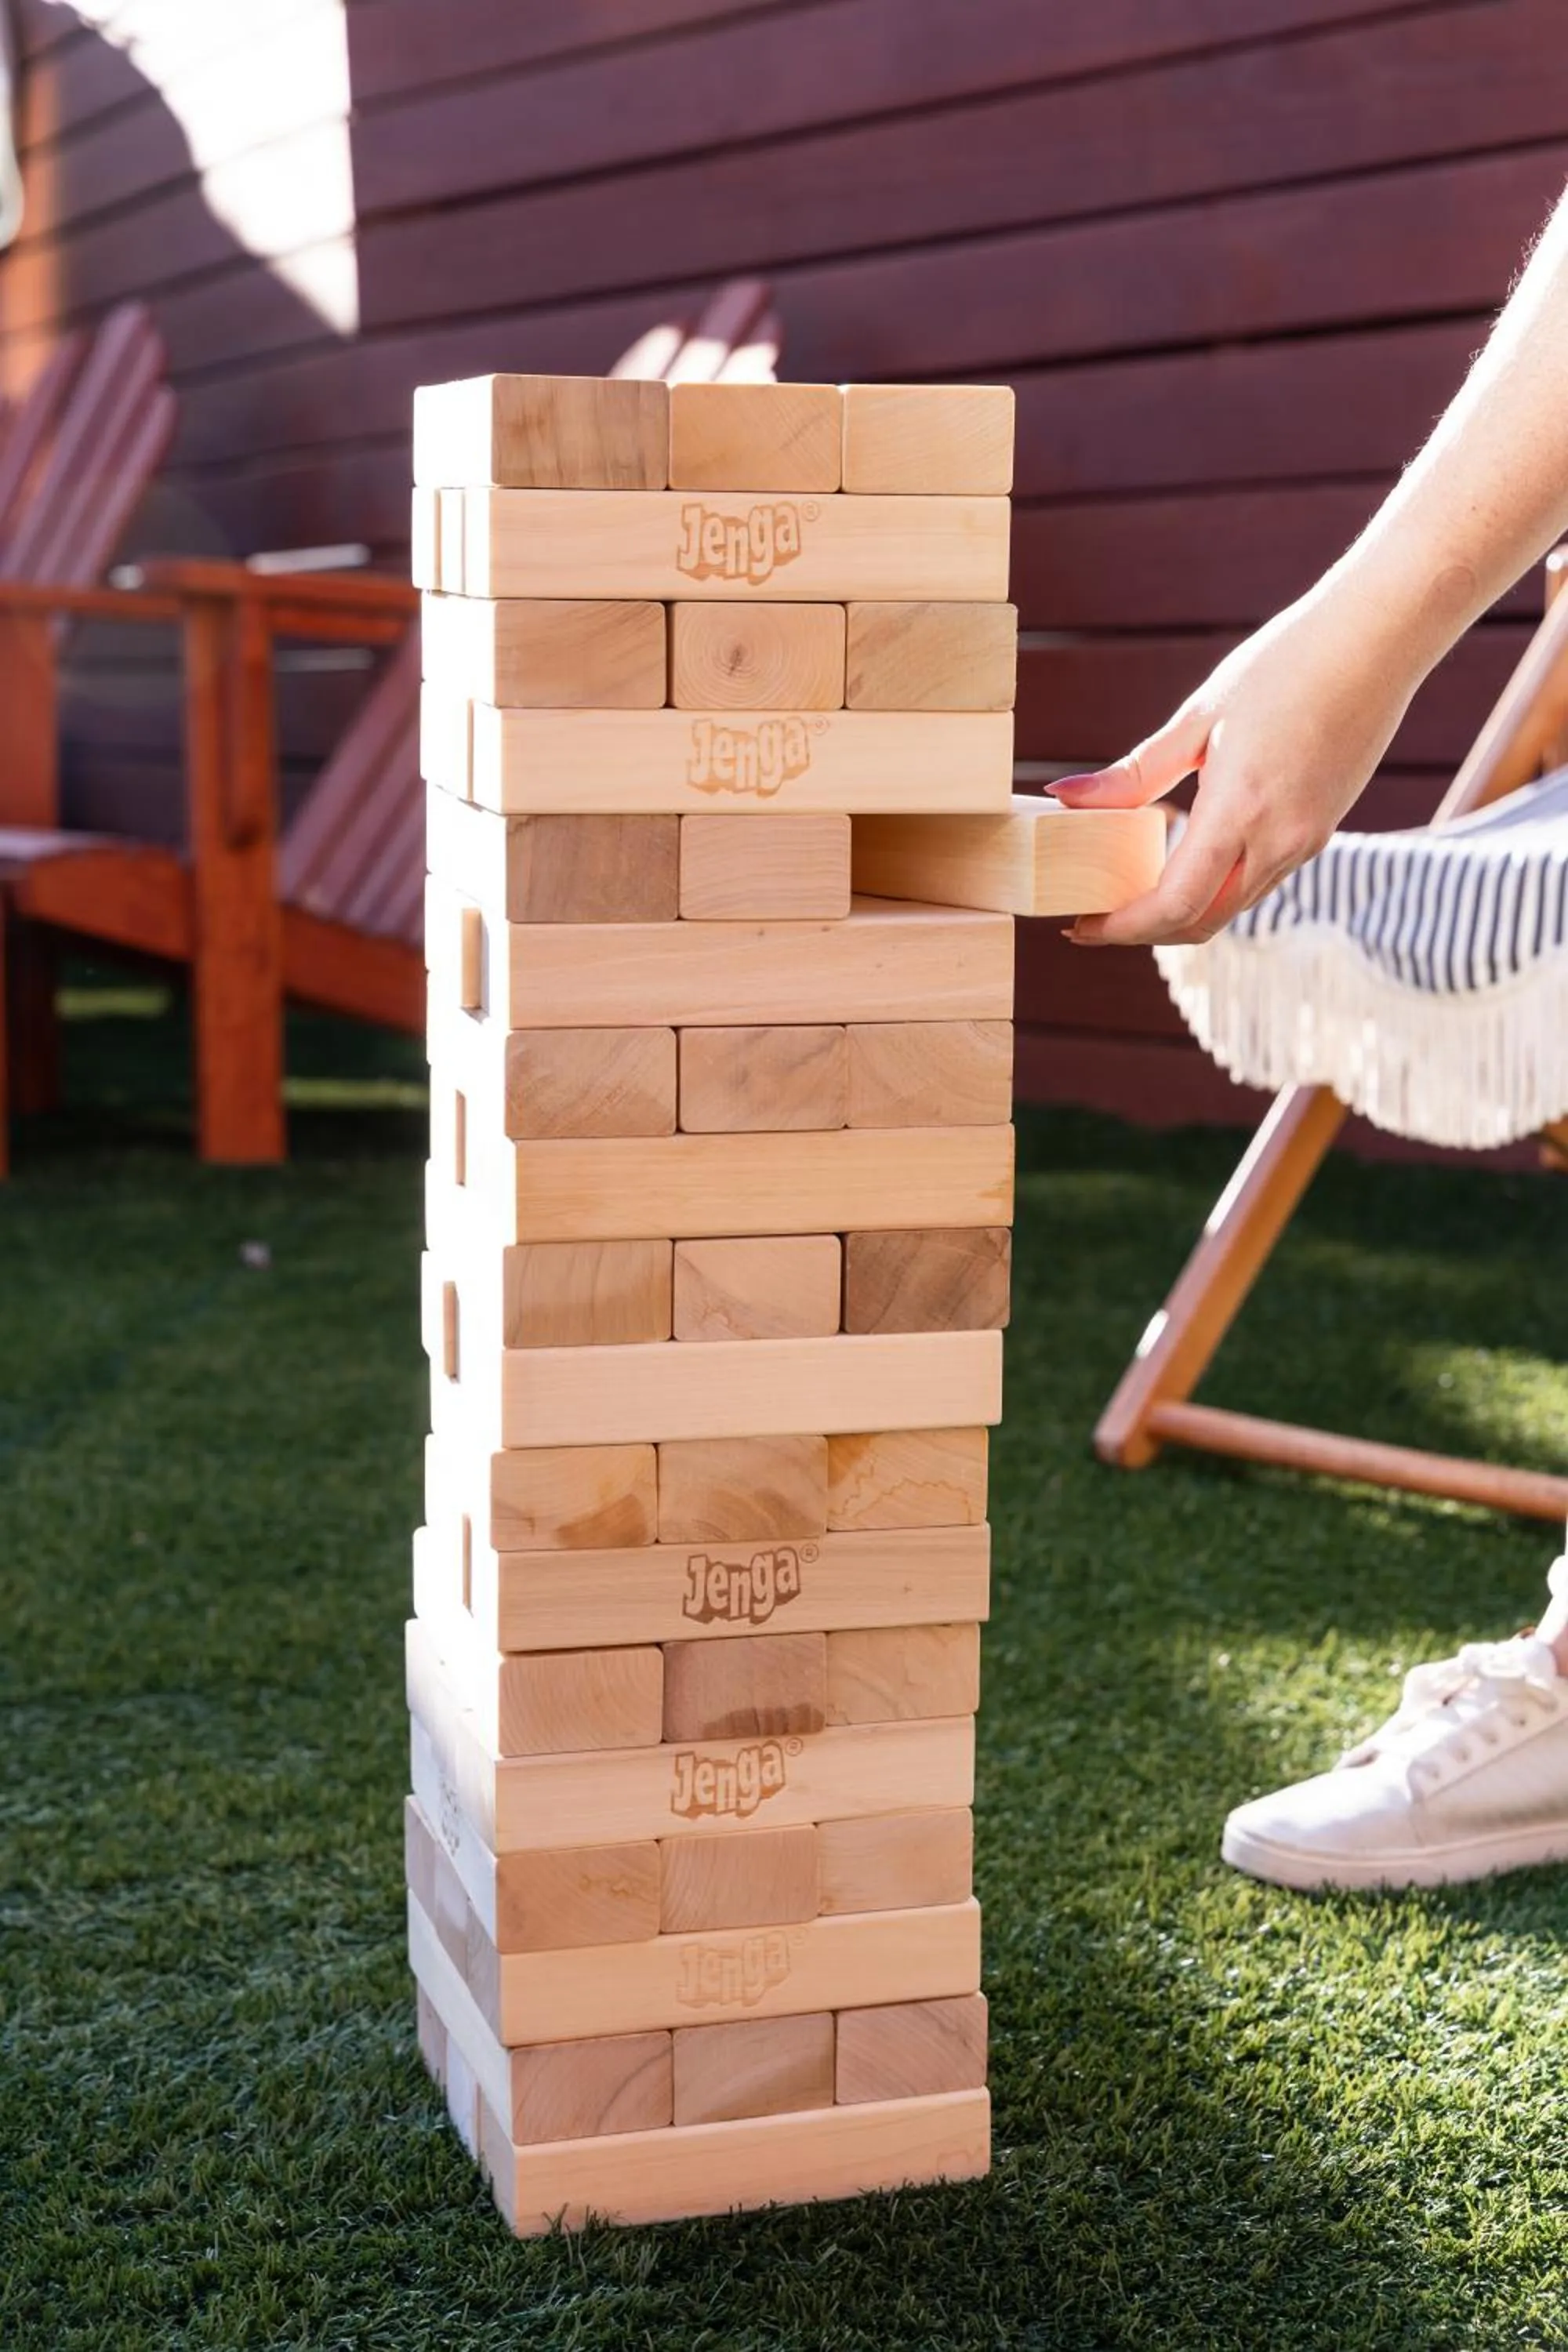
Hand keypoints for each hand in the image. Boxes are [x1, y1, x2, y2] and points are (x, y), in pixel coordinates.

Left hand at [1051, 589, 1425, 946]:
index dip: (1122, 929)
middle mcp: (1279, 840)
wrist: (1379, 639)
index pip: (1173, 905)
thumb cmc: (1286, 664)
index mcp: (1241, 810)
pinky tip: (1186, 857)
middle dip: (1145, 932)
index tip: (1081, 927)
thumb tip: (1065, 797)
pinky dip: (1216, 885)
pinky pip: (1259, 879)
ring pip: (1233, 905)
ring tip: (1131, 889)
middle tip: (1095, 918)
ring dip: (1181, 911)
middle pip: (1202, 923)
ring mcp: (1307, 841)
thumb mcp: (1199, 716)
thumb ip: (1134, 773)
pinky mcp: (1320, 831)